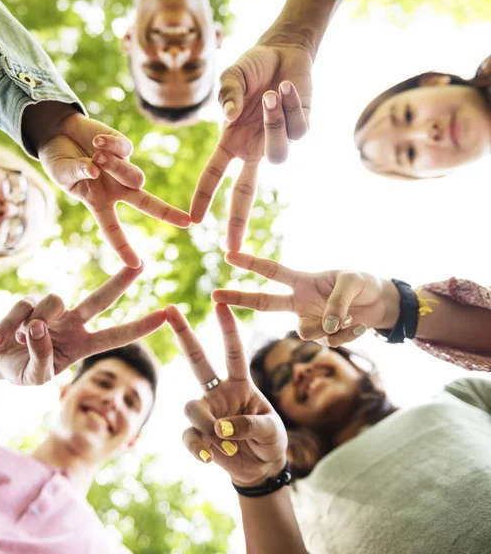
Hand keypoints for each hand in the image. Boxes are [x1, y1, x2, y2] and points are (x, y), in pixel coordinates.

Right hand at [0, 264, 165, 385]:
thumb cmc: (25, 368)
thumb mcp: (36, 376)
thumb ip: (42, 358)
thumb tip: (37, 327)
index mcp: (84, 344)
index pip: (116, 336)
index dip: (139, 327)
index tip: (164, 315)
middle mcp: (73, 322)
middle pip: (101, 299)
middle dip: (121, 282)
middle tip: (142, 265)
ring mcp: (52, 310)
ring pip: (54, 301)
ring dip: (35, 324)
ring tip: (18, 342)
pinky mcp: (27, 302)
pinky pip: (22, 309)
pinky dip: (8, 329)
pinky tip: (0, 342)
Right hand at [25, 103, 190, 267]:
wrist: (59, 134)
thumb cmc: (60, 161)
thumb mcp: (62, 173)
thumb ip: (77, 173)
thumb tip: (96, 169)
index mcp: (100, 203)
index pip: (112, 230)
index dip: (123, 247)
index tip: (136, 265)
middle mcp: (116, 189)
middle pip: (146, 203)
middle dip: (167, 213)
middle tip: (187, 222)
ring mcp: (122, 168)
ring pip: (135, 176)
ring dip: (116, 168)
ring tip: (96, 157)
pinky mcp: (124, 147)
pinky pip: (125, 149)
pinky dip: (110, 146)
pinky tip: (96, 142)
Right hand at [167, 303, 287, 487]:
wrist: (261, 469)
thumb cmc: (270, 441)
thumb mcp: (271, 430)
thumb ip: (250, 425)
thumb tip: (220, 428)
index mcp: (241, 383)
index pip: (233, 352)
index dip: (227, 329)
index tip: (220, 304)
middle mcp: (219, 392)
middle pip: (197, 360)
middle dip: (184, 334)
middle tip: (170, 310)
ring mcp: (206, 412)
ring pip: (191, 407)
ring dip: (206, 425)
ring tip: (225, 444)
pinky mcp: (198, 435)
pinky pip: (188, 436)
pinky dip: (199, 448)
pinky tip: (211, 458)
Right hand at [190, 41, 310, 250]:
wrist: (283, 50)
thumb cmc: (252, 66)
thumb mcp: (231, 77)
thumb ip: (226, 96)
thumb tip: (231, 118)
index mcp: (231, 142)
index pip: (214, 175)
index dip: (203, 197)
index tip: (194, 220)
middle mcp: (253, 148)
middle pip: (244, 192)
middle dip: (237, 220)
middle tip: (233, 248)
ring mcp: (277, 141)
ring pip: (278, 156)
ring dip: (274, 123)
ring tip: (272, 92)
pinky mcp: (301, 129)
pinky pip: (297, 130)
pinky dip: (291, 106)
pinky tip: (287, 88)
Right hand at [212, 252, 400, 347]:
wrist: (382, 305)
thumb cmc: (364, 285)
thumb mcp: (352, 283)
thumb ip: (335, 303)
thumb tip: (323, 327)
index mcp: (303, 281)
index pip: (272, 271)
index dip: (250, 263)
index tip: (229, 255)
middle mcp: (299, 302)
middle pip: (263, 302)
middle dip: (239, 297)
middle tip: (215, 294)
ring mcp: (309, 320)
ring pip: (305, 332)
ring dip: (331, 326)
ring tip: (352, 316)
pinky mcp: (322, 336)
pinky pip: (327, 341)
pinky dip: (346, 334)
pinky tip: (357, 325)